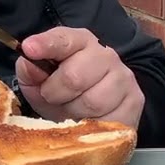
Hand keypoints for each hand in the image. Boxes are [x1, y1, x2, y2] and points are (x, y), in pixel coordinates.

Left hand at [15, 27, 144, 128]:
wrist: (96, 108)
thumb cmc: (63, 90)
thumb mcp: (38, 80)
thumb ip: (29, 71)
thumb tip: (29, 65)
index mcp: (78, 41)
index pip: (63, 39)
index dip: (45, 45)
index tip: (30, 49)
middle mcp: (105, 54)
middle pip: (74, 77)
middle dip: (55, 93)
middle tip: (52, 97)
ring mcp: (123, 77)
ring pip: (92, 102)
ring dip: (73, 112)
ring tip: (71, 109)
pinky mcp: (135, 101)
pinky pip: (109, 120)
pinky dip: (92, 125)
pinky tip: (88, 119)